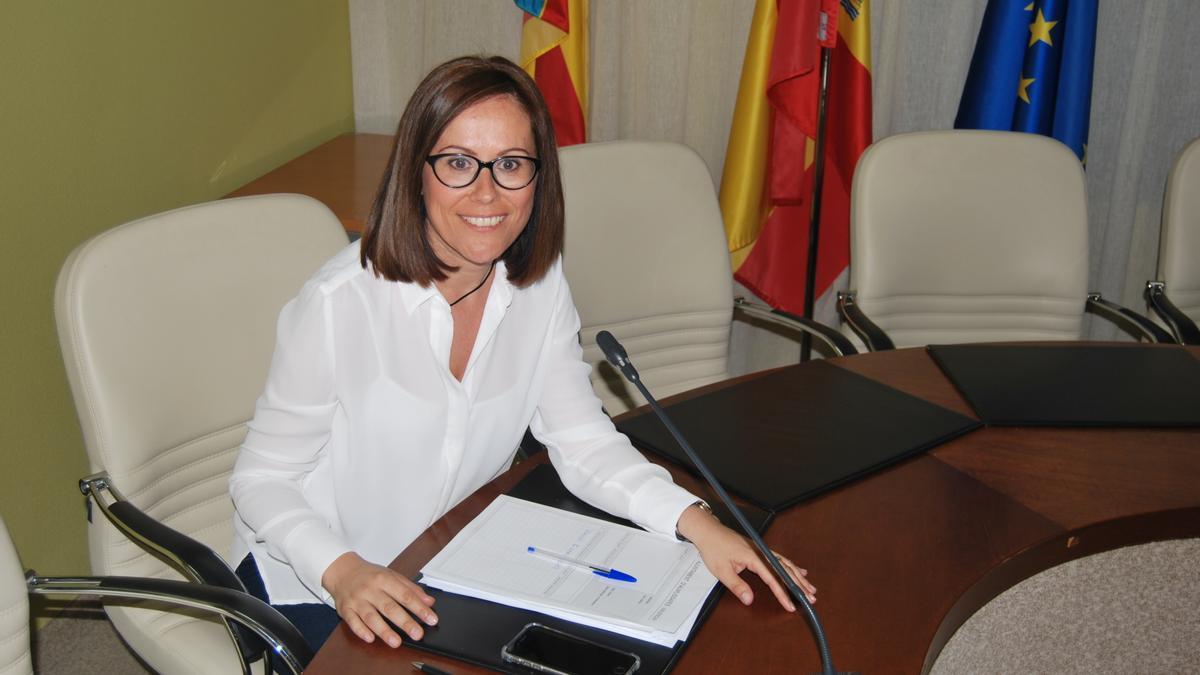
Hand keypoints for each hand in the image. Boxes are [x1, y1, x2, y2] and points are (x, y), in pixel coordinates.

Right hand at [322, 552, 437, 646]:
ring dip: (384, 631)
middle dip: (405, 622)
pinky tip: (370, 638)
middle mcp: (370, 590)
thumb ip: (411, 589)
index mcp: (384, 579)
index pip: (405, 595)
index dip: (420, 608)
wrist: (343, 571)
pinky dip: (361, 631)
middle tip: (417, 634)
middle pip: (389, 607)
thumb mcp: (392, 575)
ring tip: (396, 642)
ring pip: (371, 617)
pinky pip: (352, 622)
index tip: (431, 619)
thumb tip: (429, 601)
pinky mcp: (345, 610)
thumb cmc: (370, 575)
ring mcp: (357, 600)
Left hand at [675, 504, 816, 610]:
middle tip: (811, 598)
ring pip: (785, 563)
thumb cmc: (713, 549)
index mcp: (754, 557)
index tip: (791, 606)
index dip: (783, 593)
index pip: (773, 578)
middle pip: (785, 570)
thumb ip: (737, 586)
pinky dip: (791, 566)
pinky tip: (799, 571)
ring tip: (811, 587)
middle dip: (799, 585)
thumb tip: (750, 600)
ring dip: (798, 576)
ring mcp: (762, 549)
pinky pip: (780, 558)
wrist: (708, 531)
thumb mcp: (721, 570)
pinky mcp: (760, 549)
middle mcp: (762, 552)